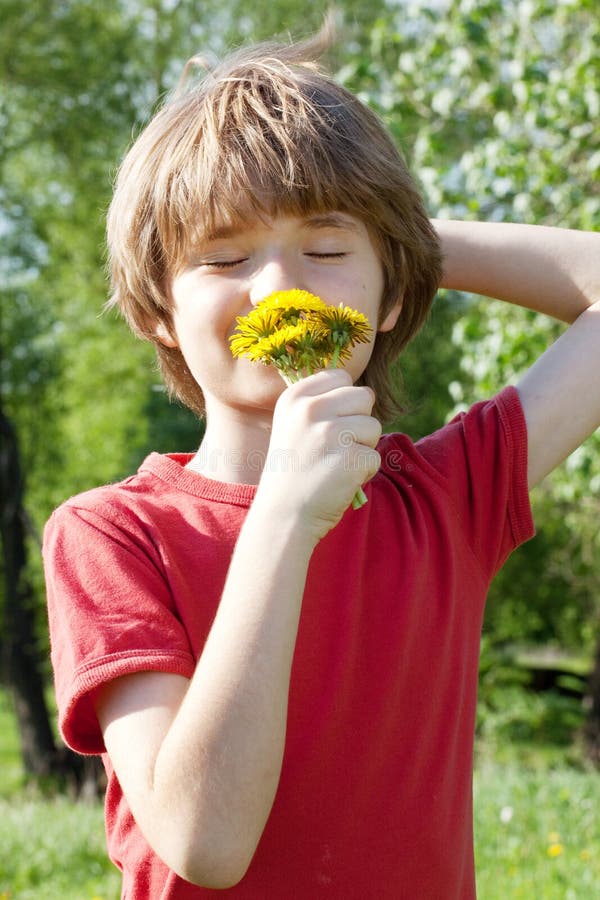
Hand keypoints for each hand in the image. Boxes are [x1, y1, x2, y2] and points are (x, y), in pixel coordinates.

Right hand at [257, 369, 381, 541]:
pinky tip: (340, 481)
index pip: (341, 375)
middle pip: (364, 397)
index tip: (328, 424)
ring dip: (363, 449)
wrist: (283, 515)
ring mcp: (331, 433)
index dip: (345, 402)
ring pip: (374, 427)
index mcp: (295, 397)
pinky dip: (364, 473)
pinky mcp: (350, 458)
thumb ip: (320, 402)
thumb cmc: (294, 471)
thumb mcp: (292, 425)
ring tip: (336, 465)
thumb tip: (361, 389)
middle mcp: (310, 410)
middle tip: (336, 448)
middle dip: (359, 423)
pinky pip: (375, 457)